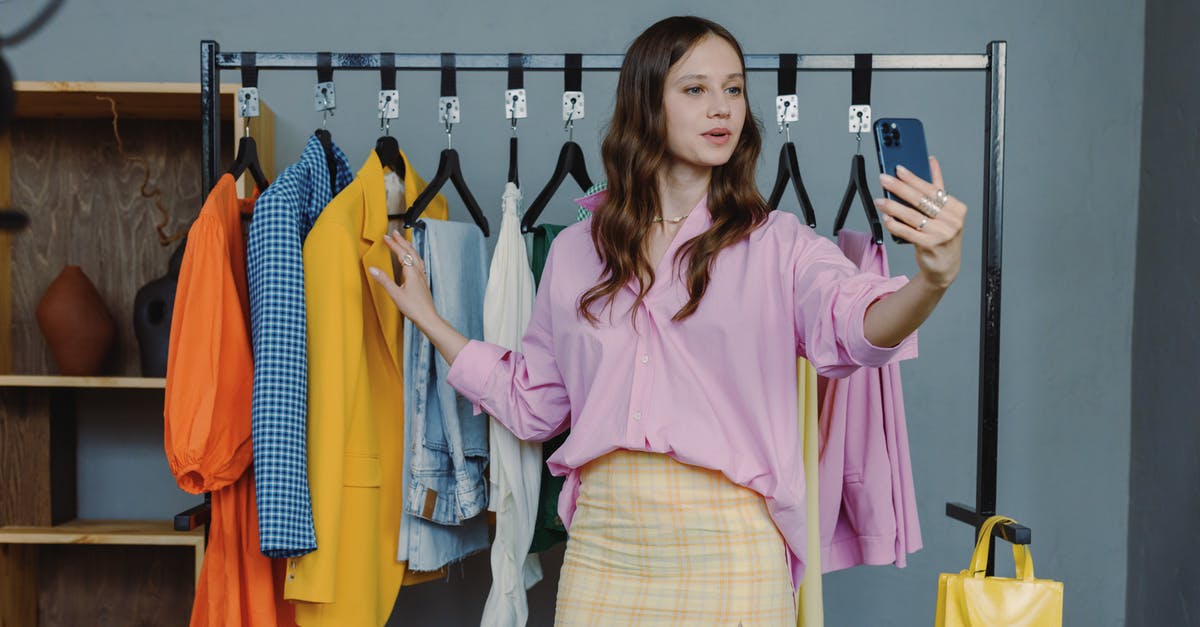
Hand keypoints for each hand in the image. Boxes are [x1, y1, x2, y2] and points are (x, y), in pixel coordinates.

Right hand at [368, 230, 438, 326]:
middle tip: (395, 233)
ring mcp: (422, 276)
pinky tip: (412, 260)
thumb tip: (373, 269)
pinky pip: (419, 263)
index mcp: (412, 272)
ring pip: (416, 256)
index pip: (401, 253)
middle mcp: (418, 272)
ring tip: (403, 242)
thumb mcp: (395, 294)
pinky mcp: (423, 281)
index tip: (386, 237)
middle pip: (410, 252)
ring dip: (408, 247)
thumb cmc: (414, 308)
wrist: (428, 317)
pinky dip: (414, 256)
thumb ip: (384, 280)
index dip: (393, 244)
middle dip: (402, 241)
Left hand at [875, 156, 965, 289]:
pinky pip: (908, 232)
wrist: (945, 266)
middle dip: (899, 188)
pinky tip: (886, 219)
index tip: (899, 169)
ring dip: (893, 207)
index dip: (914, 178)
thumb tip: (931, 162)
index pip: (932, 189)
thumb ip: (938, 188)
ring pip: (912, 216)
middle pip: (920, 200)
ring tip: (880, 200)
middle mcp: (952, 220)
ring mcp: (942, 234)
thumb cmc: (942, 235)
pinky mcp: (930, 246)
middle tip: (884, 179)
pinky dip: (896, 225)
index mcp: (956, 208)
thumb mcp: (944, 212)